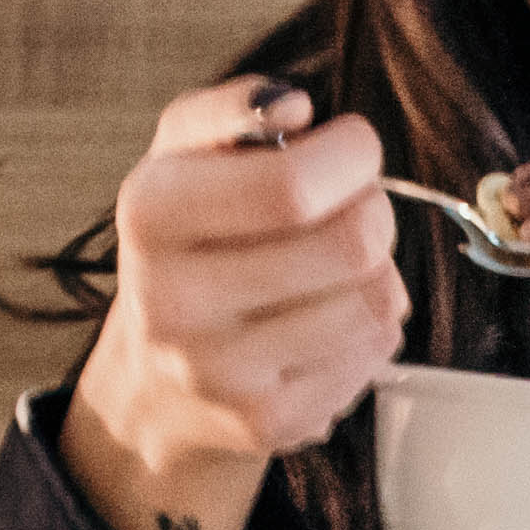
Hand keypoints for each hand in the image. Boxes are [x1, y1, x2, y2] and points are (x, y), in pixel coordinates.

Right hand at [59, 79, 409, 529]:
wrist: (156, 377)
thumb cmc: (188, 243)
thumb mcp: (184, 155)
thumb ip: (234, 109)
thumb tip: (293, 107)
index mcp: (151, 213)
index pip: (292, 185)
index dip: (352, 157)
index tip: (353, 149)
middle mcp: (174, 300)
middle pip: (350, 244)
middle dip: (375, 211)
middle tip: (354, 208)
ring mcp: (222, 372)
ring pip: (374, 300)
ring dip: (378, 272)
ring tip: (338, 268)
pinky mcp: (269, 421)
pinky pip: (375, 351)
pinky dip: (372, 325)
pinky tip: (330, 319)